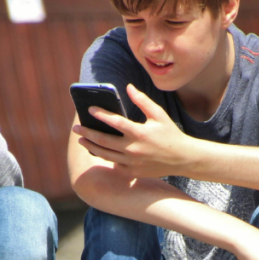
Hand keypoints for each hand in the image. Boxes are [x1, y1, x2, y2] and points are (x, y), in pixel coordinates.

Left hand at [72, 84, 192, 177]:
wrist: (182, 159)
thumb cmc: (170, 134)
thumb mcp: (159, 115)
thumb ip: (142, 101)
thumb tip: (128, 87)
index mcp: (140, 133)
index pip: (115, 122)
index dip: (101, 115)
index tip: (89, 109)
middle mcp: (134, 149)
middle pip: (103, 141)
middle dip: (87, 133)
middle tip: (76, 128)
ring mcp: (132, 163)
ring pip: (105, 154)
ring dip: (91, 147)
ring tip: (81, 140)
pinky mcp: (132, 172)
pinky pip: (114, 164)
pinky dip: (105, 157)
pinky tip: (98, 151)